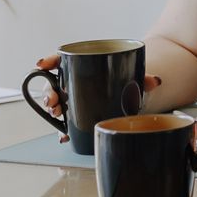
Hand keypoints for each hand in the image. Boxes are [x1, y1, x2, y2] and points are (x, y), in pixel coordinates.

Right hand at [32, 54, 161, 143]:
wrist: (133, 88)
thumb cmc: (129, 77)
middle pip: (54, 83)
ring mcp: (74, 97)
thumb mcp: (136, 76)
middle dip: (49, 92)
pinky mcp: (78, 113)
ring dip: (53, 109)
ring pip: (57, 102)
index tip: (41, 64)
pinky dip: (63, 129)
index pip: (61, 59)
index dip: (49, 61)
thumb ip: (144, 78)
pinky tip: (64, 136)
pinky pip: (67, 121)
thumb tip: (155, 81)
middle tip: (52, 101)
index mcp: (83, 64)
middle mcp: (74, 80)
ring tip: (56, 114)